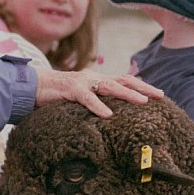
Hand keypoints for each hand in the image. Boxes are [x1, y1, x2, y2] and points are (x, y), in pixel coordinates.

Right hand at [35, 69, 162, 117]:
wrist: (33, 86)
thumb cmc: (58, 95)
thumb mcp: (81, 98)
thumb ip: (96, 102)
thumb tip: (112, 117)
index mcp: (98, 79)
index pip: (125, 80)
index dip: (142, 86)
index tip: (159, 94)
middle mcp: (94, 77)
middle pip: (123, 80)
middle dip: (143, 87)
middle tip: (160, 96)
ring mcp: (83, 81)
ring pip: (109, 86)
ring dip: (127, 94)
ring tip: (142, 102)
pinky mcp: (70, 89)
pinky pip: (87, 98)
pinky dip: (98, 106)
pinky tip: (108, 115)